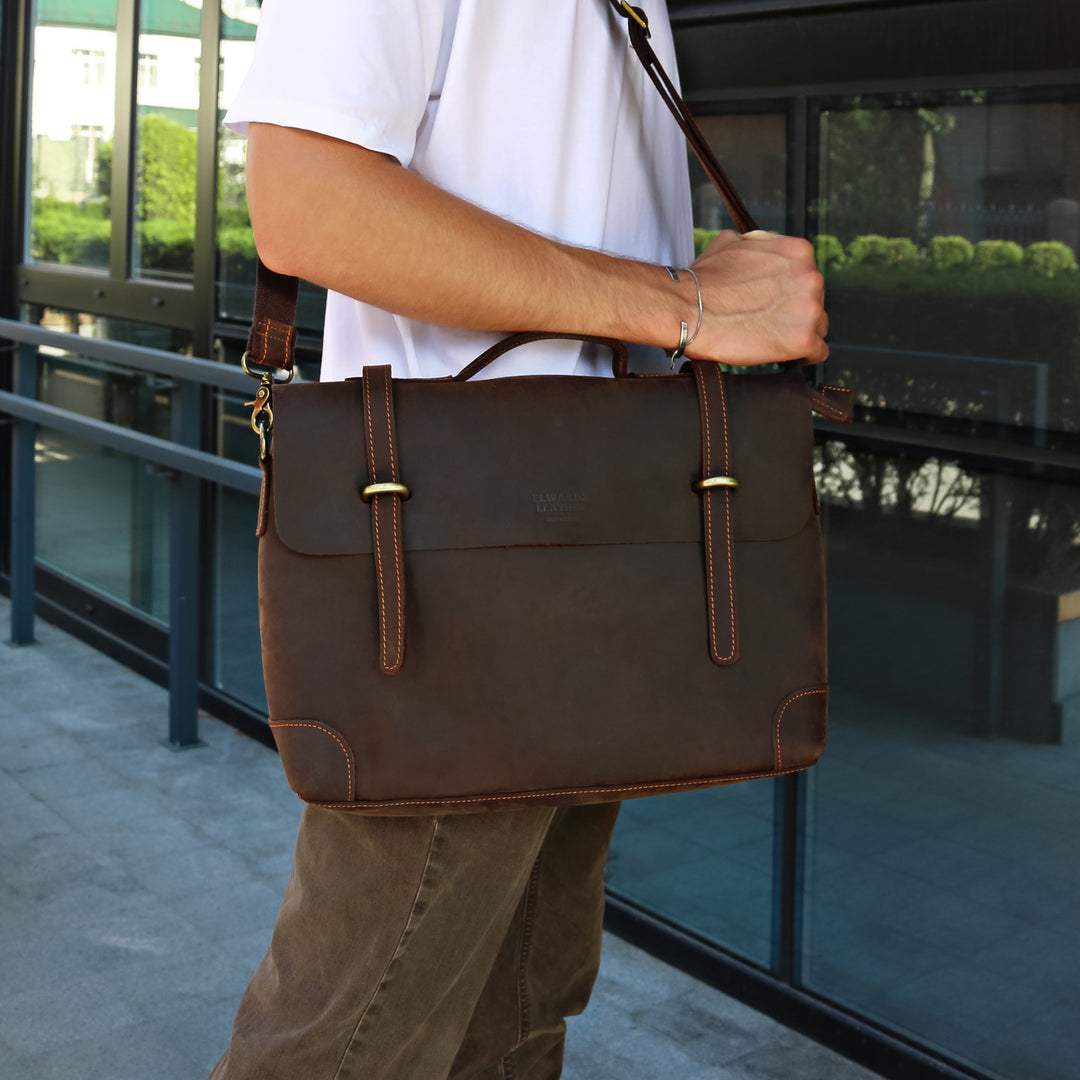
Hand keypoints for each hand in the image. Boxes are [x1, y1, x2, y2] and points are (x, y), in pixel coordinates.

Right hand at [686, 231, 827, 365]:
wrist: (687, 308)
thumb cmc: (703, 280)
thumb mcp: (733, 243)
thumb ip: (757, 246)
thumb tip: (758, 250)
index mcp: (798, 253)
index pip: (807, 277)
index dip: (789, 293)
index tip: (774, 304)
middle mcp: (810, 277)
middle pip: (815, 302)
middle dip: (795, 313)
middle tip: (768, 323)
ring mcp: (809, 310)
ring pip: (818, 327)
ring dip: (798, 333)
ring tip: (772, 339)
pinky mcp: (802, 340)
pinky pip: (817, 352)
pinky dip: (804, 356)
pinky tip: (789, 356)